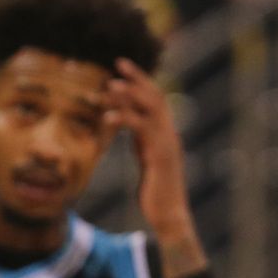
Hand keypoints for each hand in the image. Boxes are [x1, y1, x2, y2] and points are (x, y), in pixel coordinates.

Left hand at [106, 58, 206, 277]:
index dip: (140, 82)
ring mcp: (166, 142)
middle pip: (155, 96)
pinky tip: (107, 118)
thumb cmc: (156, 193)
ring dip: (130, 94)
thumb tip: (128, 128)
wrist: (170, 215)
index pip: (155, 99)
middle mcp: (169, 133)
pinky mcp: (160, 154)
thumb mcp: (146, 161)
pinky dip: (125, 119)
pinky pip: (142, 130)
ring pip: (150, 109)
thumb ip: (140, 143)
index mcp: (164, 133)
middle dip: (137, 78)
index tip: (122, 68)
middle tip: (118, 62)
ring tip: (110, 85)